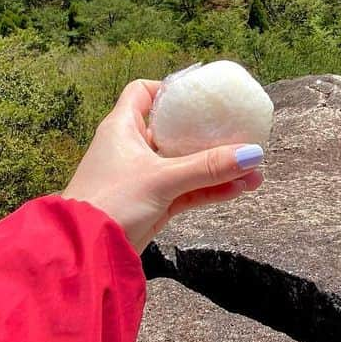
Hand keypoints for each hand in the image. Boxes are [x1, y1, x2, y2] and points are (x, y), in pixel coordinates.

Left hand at [61, 79, 264, 252]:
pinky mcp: (152, 204)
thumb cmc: (110, 203)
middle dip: (210, 135)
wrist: (86, 252)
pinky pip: (187, 190)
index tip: (199, 95)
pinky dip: (210, 189)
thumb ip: (207, 168)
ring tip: (254, 170)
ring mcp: (143, 178)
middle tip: (241, 135)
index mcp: (122, 128)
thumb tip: (251, 153)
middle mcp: (132, 149)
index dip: (168, 89)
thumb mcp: (163, 180)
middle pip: (176, 131)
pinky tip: (239, 189)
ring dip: (217, 167)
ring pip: (186, 165)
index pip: (143, 93)